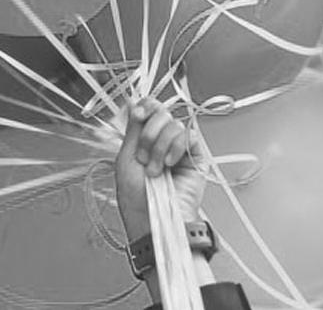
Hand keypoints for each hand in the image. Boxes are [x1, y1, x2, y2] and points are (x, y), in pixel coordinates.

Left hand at [115, 98, 206, 241]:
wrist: (155, 219)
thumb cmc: (136, 198)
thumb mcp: (126, 159)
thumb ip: (133, 130)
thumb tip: (136, 104)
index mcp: (143, 140)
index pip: (149, 110)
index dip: (145, 106)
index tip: (138, 114)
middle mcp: (161, 141)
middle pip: (160, 112)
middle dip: (148, 133)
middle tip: (142, 156)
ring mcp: (179, 148)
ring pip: (173, 123)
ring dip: (159, 146)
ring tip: (156, 168)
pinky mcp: (196, 157)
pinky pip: (189, 134)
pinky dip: (176, 147)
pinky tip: (170, 164)